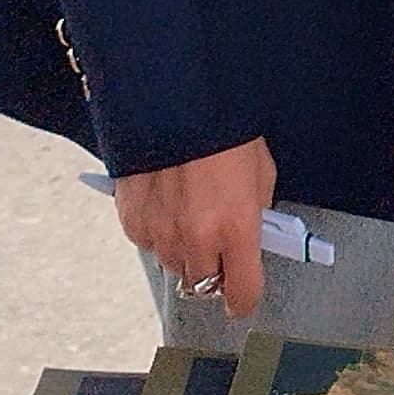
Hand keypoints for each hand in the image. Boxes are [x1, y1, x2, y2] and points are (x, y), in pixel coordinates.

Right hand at [114, 135, 275, 317]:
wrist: (175, 98)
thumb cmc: (224, 129)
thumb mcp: (260, 172)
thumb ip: (256, 213)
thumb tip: (251, 236)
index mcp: (237, 228)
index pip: (243, 293)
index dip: (243, 297)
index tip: (241, 295)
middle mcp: (196, 239)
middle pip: (203, 285)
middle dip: (213, 268)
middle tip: (216, 240)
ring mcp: (161, 233)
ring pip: (173, 264)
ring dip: (183, 249)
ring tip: (189, 209)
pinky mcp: (133, 221)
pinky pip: (148, 241)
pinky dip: (157, 229)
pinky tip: (166, 199)